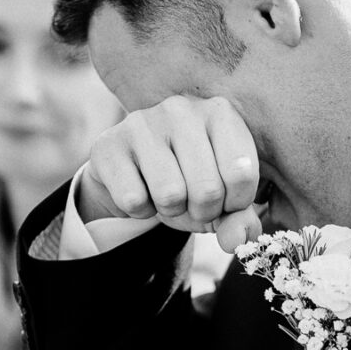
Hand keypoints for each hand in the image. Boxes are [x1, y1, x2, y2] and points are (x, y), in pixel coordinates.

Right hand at [80, 96, 264, 252]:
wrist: (134, 174)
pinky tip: (140, 189)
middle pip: (207, 190)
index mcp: (221, 114)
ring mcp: (142, 122)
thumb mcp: (223, 200)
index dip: (234, 204)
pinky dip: (140, 210)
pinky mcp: (108, 145)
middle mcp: (182, 109)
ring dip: (170, 210)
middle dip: (202, 212)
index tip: (223, 197)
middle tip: (190, 199)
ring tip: (166, 193)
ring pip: (170, 195)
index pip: (242, 175)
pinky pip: (133, 200)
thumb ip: (241, 222)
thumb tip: (238, 240)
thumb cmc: (189, 181)